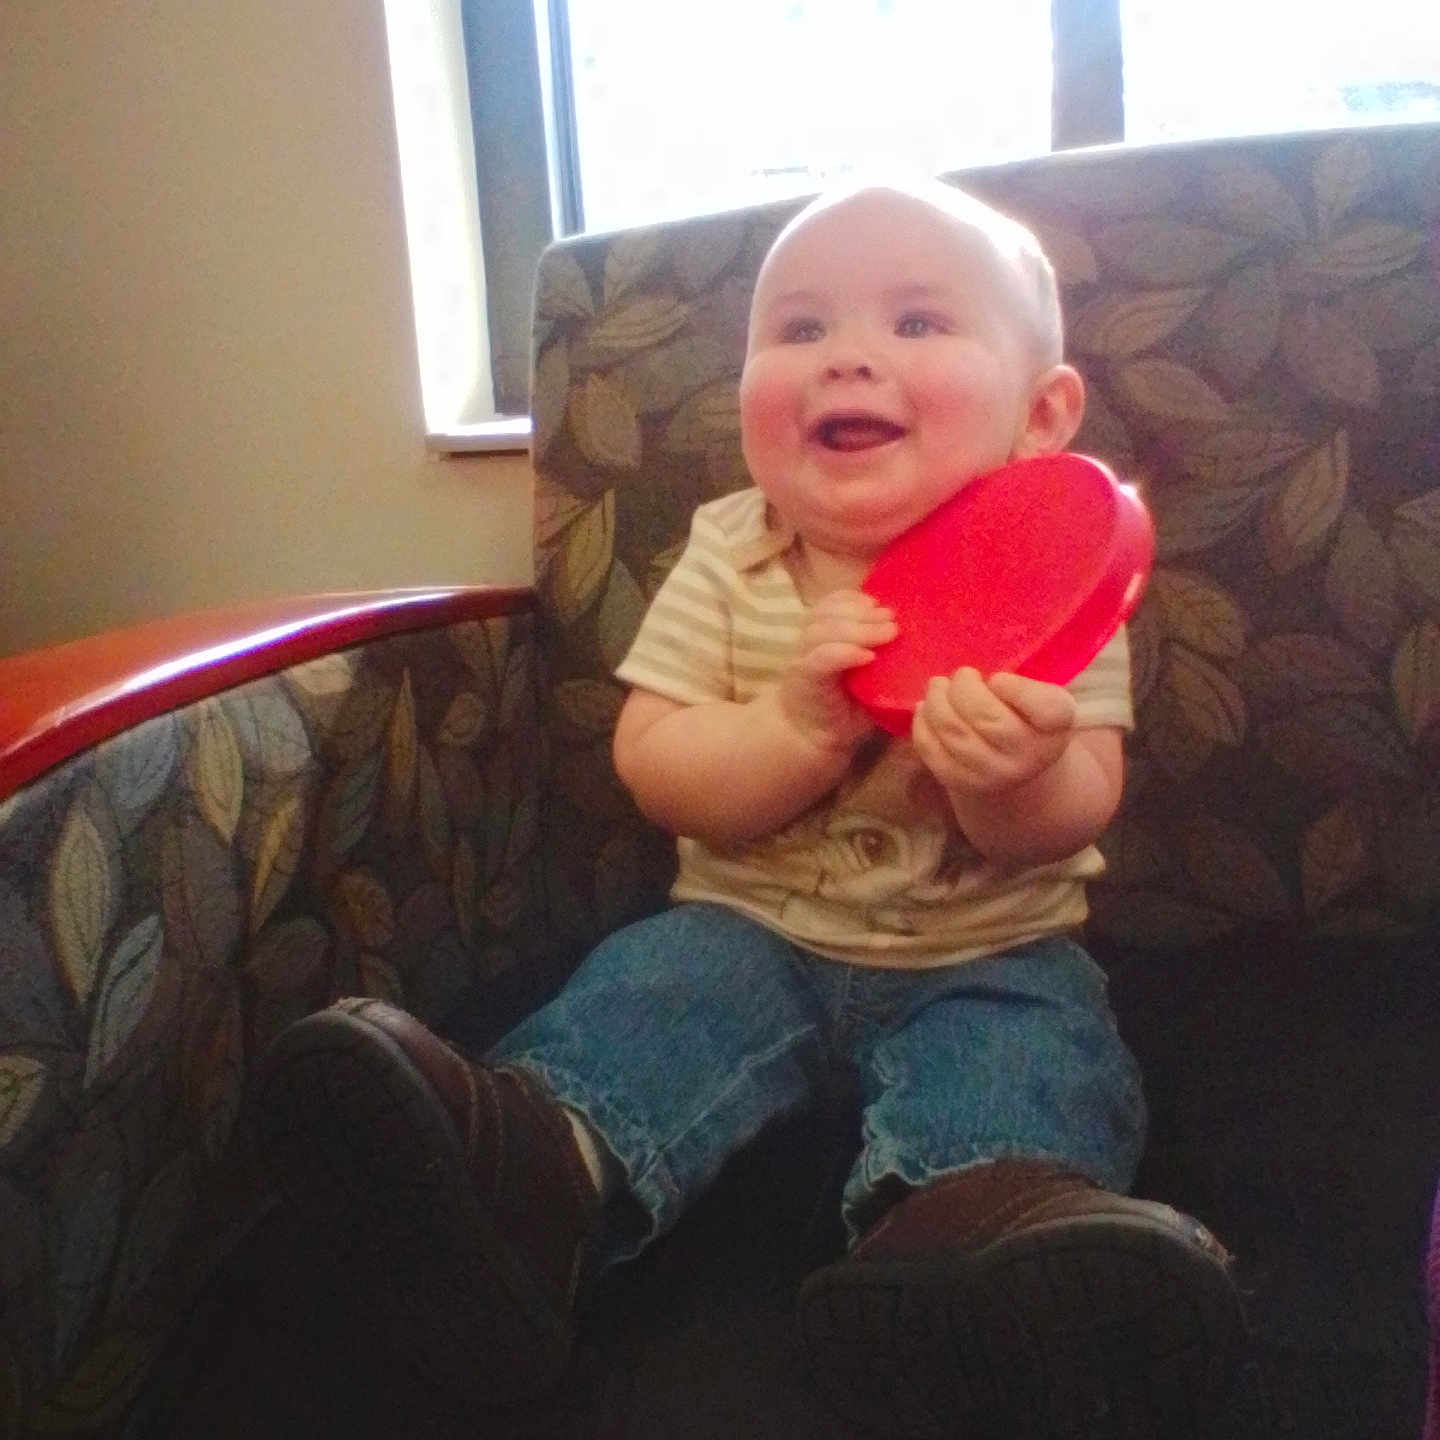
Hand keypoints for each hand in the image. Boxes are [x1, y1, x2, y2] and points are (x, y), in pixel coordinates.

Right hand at [776, 590, 895, 751]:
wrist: (812, 740)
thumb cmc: (844, 708)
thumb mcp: (867, 678)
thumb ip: (883, 660)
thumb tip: (923, 646)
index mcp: (821, 635)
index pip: (830, 603)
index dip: (854, 599)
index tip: (880, 604)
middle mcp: (807, 643)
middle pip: (828, 613)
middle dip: (862, 612)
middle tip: (892, 619)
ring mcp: (803, 660)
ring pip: (823, 632)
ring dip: (858, 630)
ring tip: (887, 634)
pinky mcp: (804, 681)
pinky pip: (820, 659)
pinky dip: (844, 653)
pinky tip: (867, 657)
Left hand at [911, 668, 1075, 794]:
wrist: (1017, 765)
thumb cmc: (1027, 716)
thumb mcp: (1040, 696)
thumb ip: (1022, 685)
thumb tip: (982, 682)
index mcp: (1056, 726)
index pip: (1046, 710)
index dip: (1016, 689)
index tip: (998, 678)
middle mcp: (1029, 757)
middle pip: (986, 717)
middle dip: (962, 688)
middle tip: (961, 675)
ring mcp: (994, 775)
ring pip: (953, 732)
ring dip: (937, 701)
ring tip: (938, 686)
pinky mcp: (962, 782)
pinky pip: (931, 750)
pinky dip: (922, 723)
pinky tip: (926, 708)